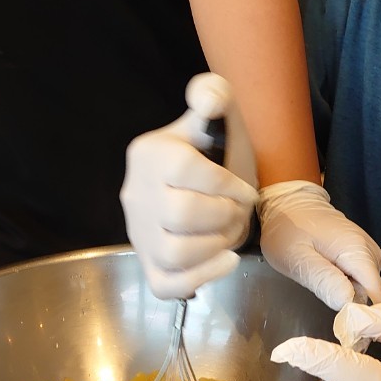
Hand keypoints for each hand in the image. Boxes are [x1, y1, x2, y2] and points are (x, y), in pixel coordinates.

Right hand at [122, 73, 258, 299]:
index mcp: (148, 153)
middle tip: (240, 211)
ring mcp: (140, 234)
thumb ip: (213, 95)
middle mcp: (136, 194)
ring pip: (174, 251)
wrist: (206, 188)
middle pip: (181, 213)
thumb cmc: (216, 153)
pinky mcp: (150, 266)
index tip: (244, 188)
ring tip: (231, 232)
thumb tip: (209, 97)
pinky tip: (227, 260)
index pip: (184, 169)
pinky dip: (203, 276)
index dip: (224, 182)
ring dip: (216, 245)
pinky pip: (167, 285)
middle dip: (225, 214)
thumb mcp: (218, 119)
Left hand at [258, 181, 380, 310]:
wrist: (289, 201)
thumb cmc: (288, 230)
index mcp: (357, 251)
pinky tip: (327, 273)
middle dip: (350, 302)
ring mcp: (367, 249)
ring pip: (365, 286)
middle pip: (371, 292)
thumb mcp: (297, 258)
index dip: (362, 315)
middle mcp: (370, 250)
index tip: (342, 325)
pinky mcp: (361, 250)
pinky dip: (345, 281)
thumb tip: (350, 305)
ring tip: (320, 280)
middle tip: (320, 292)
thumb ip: (324, 280)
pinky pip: (360, 276)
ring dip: (346, 291)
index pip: (376, 295)